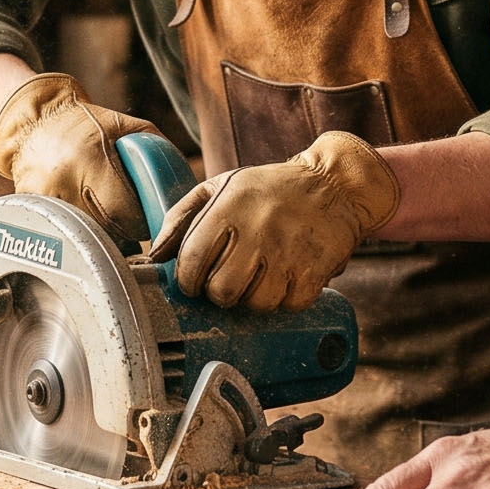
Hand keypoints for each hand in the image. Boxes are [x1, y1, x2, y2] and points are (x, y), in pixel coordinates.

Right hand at [0, 73, 159, 244]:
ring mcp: (42, 197)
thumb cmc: (86, 123)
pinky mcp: (29, 208)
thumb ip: (156, 149)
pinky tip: (82, 217)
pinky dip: (76, 232)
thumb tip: (182, 186)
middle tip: (130, 224)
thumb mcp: (125, 126)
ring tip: (106, 218)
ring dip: (99, 236)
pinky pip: (61, 233)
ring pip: (82, 237)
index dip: (138, 223)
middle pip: (104, 231)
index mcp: (90, 157)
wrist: (35, 120)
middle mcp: (64, 180)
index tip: (146, 222)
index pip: (122, 211)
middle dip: (122, 233)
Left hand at [149, 130, 397, 309]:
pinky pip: (290, 305)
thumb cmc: (270, 189)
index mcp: (228, 209)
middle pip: (222, 292)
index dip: (188, 280)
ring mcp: (288, 252)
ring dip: (254, 298)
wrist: (334, 183)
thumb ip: (181, 217)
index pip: (192, 261)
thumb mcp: (221, 187)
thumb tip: (155, 254)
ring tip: (260, 277)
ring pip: (256, 304)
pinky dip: (286, 299)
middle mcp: (257, 230)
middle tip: (229, 281)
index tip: (195, 281)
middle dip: (220, 293)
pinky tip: (286, 278)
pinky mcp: (315, 270)